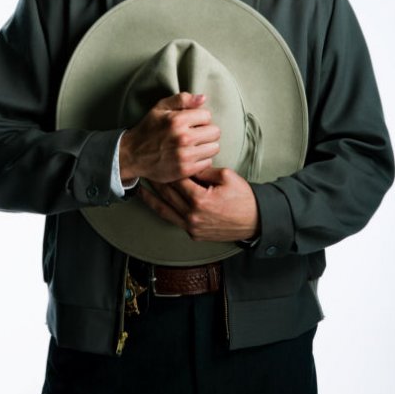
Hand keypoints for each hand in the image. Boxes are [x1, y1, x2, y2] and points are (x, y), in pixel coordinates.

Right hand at [119, 92, 220, 184]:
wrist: (133, 154)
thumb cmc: (148, 129)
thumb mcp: (160, 108)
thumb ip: (182, 99)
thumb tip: (203, 98)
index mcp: (177, 120)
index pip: (207, 115)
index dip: (200, 118)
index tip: (193, 123)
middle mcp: (183, 137)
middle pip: (215, 132)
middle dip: (207, 131)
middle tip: (196, 134)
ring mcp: (185, 155)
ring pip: (214, 148)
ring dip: (207, 146)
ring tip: (194, 145)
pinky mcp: (185, 170)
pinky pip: (207, 162)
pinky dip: (202, 159)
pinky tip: (191, 156)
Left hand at [139, 167, 259, 241]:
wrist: (255, 221)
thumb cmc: (243, 198)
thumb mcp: (226, 176)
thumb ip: (204, 170)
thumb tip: (188, 163)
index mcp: (199, 200)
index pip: (177, 180)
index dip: (168, 168)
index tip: (160, 159)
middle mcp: (192, 216)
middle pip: (167, 195)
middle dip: (156, 182)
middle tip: (145, 171)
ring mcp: (192, 227)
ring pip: (165, 211)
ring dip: (151, 200)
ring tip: (139, 190)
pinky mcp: (193, 234)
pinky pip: (174, 221)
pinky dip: (164, 211)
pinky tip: (156, 204)